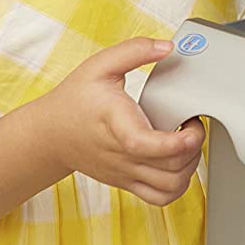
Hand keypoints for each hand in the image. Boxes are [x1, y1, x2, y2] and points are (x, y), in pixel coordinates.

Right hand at [40, 37, 203, 205]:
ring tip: (186, 143)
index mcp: (115, 123)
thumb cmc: (75, 99)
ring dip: (190, 166)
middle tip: (191, 123)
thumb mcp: (100, 65)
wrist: (50, 134)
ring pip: (171, 187)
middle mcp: (122, 154)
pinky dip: (179, 185)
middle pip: (170, 168)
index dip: (176, 141)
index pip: (145, 144)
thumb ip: (134, 51)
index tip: (191, 124)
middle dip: (193, 146)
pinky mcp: (128, 182)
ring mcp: (126, 172)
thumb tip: (167, 47)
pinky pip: (161, 197)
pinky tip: (177, 162)